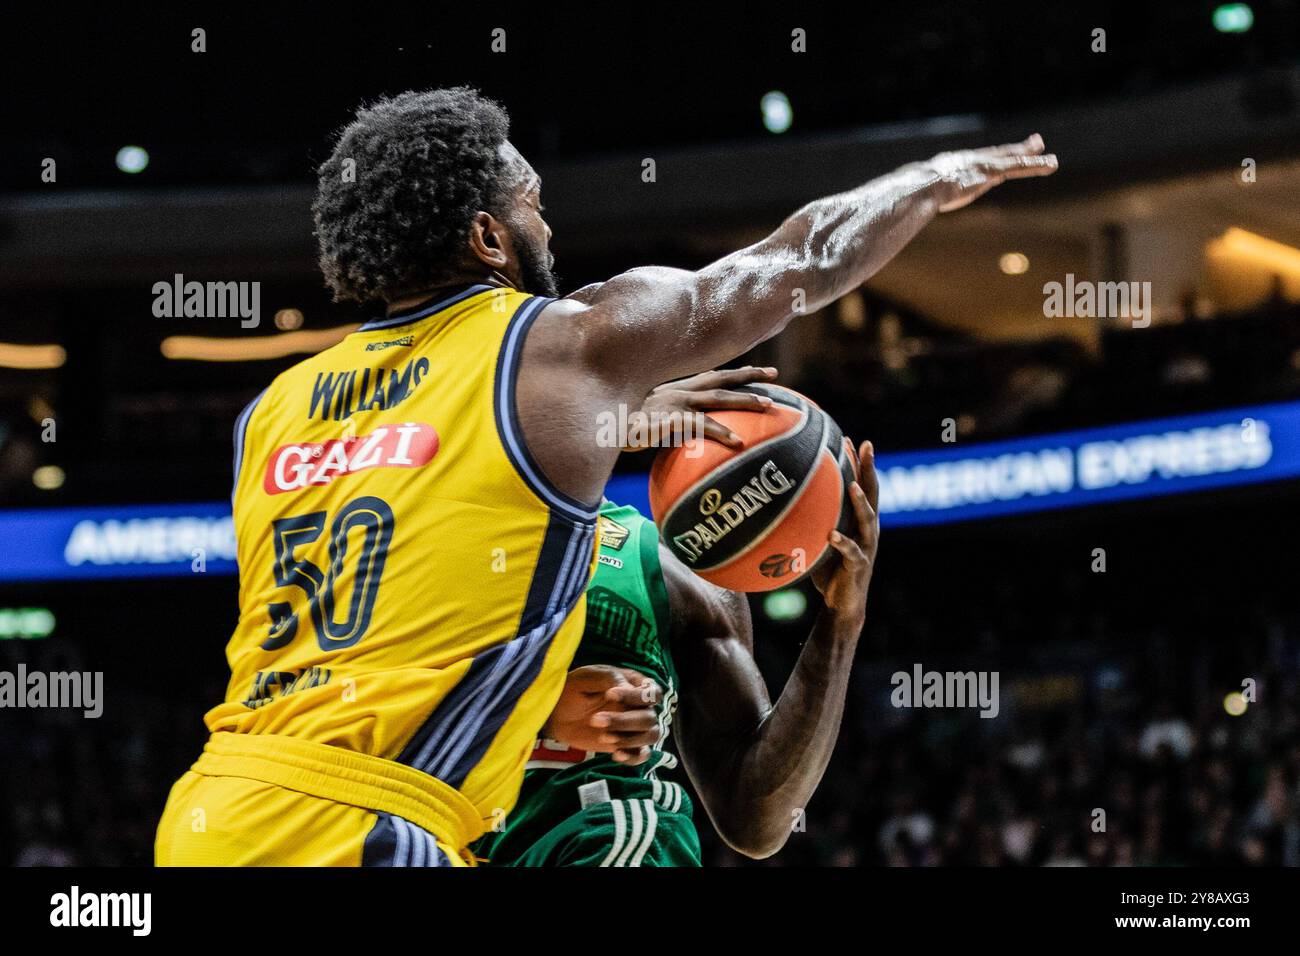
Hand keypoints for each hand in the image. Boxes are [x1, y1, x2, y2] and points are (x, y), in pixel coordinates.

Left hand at [541, 665, 662, 764]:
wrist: (558, 713)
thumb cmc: (574, 688)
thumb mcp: (588, 677)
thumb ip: (610, 678)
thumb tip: (631, 689)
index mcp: (635, 684)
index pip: (653, 693)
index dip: (637, 696)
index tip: (609, 695)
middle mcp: (640, 706)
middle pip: (649, 718)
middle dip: (624, 721)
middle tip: (595, 720)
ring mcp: (634, 727)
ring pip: (650, 736)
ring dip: (629, 739)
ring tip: (604, 737)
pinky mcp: (626, 744)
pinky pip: (641, 754)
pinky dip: (633, 757)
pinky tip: (615, 754)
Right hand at [622, 366, 778, 451]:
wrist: (600, 426)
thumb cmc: (621, 426)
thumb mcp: (648, 419)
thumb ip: (668, 423)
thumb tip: (683, 436)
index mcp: (674, 388)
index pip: (709, 375)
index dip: (733, 372)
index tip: (756, 370)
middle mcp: (677, 390)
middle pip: (719, 379)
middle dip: (748, 375)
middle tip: (775, 374)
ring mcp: (674, 403)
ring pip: (717, 399)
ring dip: (744, 400)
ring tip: (768, 406)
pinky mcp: (669, 419)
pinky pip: (701, 425)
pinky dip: (721, 432)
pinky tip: (738, 442)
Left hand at [811, 440, 879, 624]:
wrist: (841, 603)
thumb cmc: (828, 569)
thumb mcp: (820, 537)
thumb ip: (812, 519)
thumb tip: (781, 499)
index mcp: (860, 521)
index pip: (862, 485)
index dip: (858, 462)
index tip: (850, 438)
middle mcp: (868, 529)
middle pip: (872, 493)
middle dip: (869, 469)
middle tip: (866, 446)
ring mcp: (866, 547)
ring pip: (867, 520)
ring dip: (861, 502)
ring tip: (852, 486)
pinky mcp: (858, 566)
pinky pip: (851, 552)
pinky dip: (842, 543)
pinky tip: (832, 535)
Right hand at [922, 134, 1057, 213]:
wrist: (920, 187)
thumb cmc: (913, 193)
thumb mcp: (916, 192)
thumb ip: (918, 196)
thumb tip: (902, 208)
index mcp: (955, 164)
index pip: (978, 160)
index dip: (992, 157)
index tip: (1001, 154)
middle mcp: (972, 160)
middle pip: (1000, 154)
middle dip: (1018, 149)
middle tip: (1036, 142)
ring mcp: (983, 165)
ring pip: (1014, 161)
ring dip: (1034, 160)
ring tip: (1053, 161)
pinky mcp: (992, 172)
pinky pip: (1019, 167)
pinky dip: (1036, 165)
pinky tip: (1051, 164)